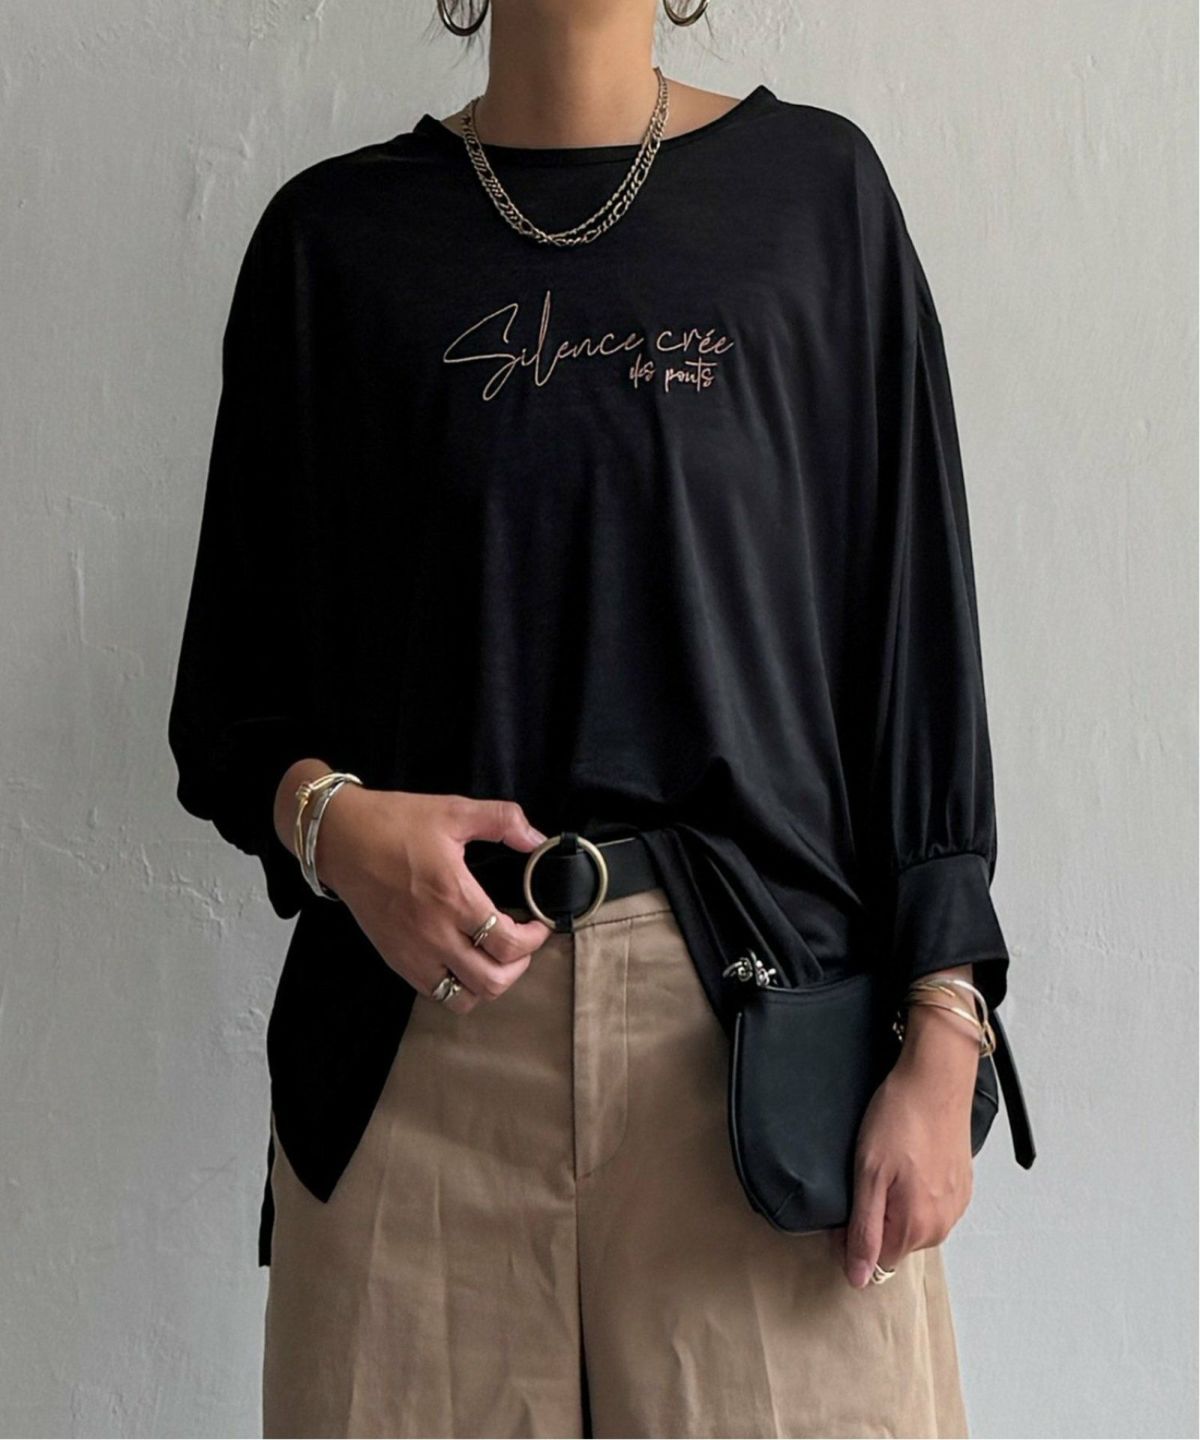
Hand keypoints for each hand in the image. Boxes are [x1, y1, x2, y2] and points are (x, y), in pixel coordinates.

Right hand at [306, 781, 554, 1013]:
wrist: (340, 839)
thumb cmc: (394, 823)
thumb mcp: (454, 811)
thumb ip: (503, 820)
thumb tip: (538, 838)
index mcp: (454, 897)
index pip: (508, 944)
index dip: (534, 939)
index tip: (538, 924)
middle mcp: (434, 933)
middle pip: (492, 981)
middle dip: (519, 966)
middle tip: (522, 942)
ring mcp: (413, 952)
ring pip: (464, 998)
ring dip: (488, 983)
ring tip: (494, 957)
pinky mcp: (396, 959)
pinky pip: (435, 993)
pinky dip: (457, 986)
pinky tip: (462, 960)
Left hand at [836, 1003, 978, 1287]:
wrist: (936, 1081)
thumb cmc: (899, 1119)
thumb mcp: (868, 1175)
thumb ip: (864, 1231)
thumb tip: (858, 1278)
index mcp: (916, 1227)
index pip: (875, 1260)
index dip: (852, 1236)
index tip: (846, 1203)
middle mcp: (941, 1225)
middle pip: (895, 1243)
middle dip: (876, 1220)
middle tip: (866, 1177)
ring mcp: (955, 1206)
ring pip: (913, 1225)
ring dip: (896, 1205)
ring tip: (889, 1165)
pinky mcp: (962, 1187)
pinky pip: (931, 1205)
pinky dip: (915, 1191)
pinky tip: (908, 1162)